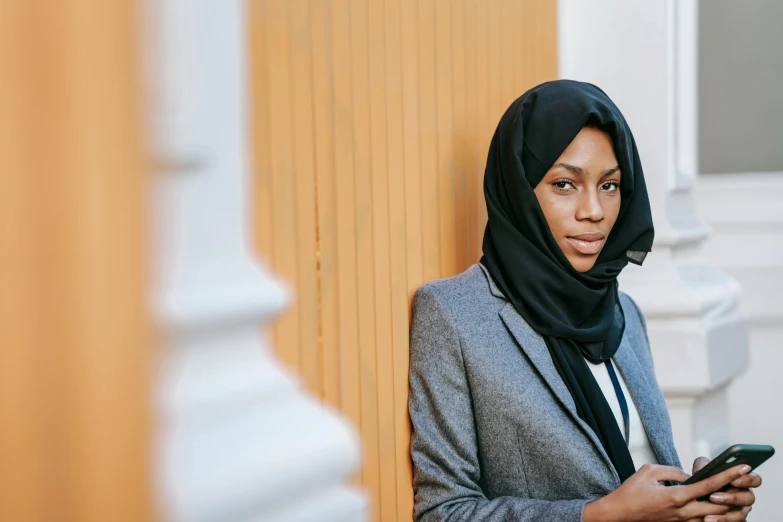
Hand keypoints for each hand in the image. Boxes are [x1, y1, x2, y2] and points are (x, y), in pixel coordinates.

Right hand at [583, 463, 752, 521]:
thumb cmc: (630, 492)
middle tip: (742, 482)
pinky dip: (710, 513)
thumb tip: (688, 475)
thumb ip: (673, 470)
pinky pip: (700, 521)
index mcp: (676, 496)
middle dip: (733, 494)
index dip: (728, 475)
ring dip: (724, 506)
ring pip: (712, 517)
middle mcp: (682, 512)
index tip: (742, 467)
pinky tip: (711, 506)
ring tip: (731, 494)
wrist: (619, 515)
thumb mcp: (649, 471)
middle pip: (719, 506)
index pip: (709, 485)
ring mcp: (681, 521)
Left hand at [689, 456, 761, 521]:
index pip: (755, 479)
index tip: (732, 480)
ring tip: (708, 513)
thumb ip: (703, 465)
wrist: (697, 496)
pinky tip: (708, 519)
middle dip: (732, 498)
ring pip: (740, 514)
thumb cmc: (705, 479)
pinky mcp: (733, 518)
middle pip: (749, 498)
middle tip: (713, 497)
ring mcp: (741, 509)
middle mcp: (745, 495)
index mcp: (742, 480)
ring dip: (724, 514)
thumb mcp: (703, 469)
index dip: (747, 480)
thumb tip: (701, 466)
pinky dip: (720, 521)